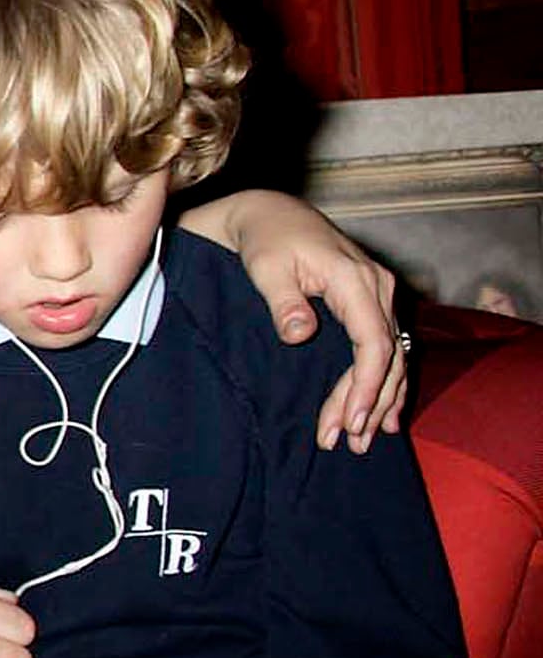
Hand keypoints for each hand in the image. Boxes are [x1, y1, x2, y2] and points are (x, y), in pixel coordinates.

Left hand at [202, 191, 403, 450]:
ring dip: (380, 399)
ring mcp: (380, 294)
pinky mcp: (372, 302)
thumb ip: (283, 303)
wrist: (270, 214)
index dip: (366, 385)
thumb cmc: (264, 240)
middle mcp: (378, 287)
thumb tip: (299, 334)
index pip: (373, 343)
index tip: (352, 419)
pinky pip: (388, 347)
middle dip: (368, 403)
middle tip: (348, 443)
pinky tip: (384, 415)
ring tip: (363, 441)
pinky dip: (386, 382)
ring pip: (393, 356)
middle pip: (387, 357)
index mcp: (355, 280)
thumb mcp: (266, 267)